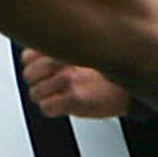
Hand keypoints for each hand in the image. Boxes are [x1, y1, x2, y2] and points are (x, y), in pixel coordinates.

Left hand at [18, 49, 132, 119]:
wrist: (129, 89)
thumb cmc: (105, 75)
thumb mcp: (81, 54)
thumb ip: (57, 53)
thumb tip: (32, 60)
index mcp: (64, 47)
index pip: (28, 56)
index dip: (31, 65)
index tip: (40, 70)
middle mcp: (64, 62)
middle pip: (29, 75)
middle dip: (36, 83)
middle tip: (50, 86)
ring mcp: (68, 80)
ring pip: (36, 92)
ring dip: (45, 97)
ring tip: (59, 96)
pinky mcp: (73, 99)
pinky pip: (47, 108)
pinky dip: (53, 109)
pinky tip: (64, 105)